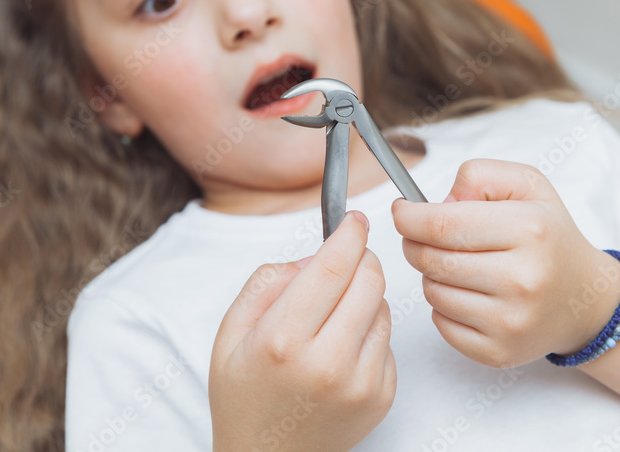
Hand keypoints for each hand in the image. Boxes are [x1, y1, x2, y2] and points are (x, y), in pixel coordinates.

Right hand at [209, 211, 396, 451]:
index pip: (332, 268)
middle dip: (361, 260)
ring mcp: (361, 384)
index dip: (349, 234)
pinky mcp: (382, 397)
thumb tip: (317, 256)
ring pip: (384, 307)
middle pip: (369, 281)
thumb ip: (269, 282)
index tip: (354, 220)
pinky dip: (370, 332)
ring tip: (332, 319)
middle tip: (345, 261)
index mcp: (283, 340)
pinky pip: (388, 341)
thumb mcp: (231, 331)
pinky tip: (342, 350)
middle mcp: (328, 363)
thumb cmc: (244, 395)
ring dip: (365, 298)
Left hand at [392, 158, 619, 367]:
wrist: (584, 298)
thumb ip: (479, 176)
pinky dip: (443, 306)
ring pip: (432, 292)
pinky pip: (441, 324)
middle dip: (415, 243)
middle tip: (423, 235)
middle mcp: (522, 279)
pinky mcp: (498, 352)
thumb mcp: (526, 185)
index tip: (402, 211)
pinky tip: (467, 293)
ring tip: (457, 264)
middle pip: (431, 259)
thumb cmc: (549, 236)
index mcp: (529, 230)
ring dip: (432, 274)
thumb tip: (439, 202)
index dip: (409, 217)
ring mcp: (510, 322)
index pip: (441, 224)